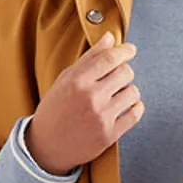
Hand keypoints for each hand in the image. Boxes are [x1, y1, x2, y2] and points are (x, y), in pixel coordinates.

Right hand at [26, 33, 142, 174]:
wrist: (47, 145)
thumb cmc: (56, 108)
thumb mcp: (66, 79)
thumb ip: (89, 58)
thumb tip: (109, 37)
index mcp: (77, 80)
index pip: (111, 58)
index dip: (125, 51)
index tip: (130, 50)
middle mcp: (91, 97)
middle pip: (126, 73)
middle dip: (124, 72)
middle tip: (117, 78)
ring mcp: (101, 117)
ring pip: (133, 92)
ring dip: (129, 91)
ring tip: (118, 94)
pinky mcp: (109, 134)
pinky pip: (135, 113)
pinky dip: (136, 107)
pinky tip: (127, 106)